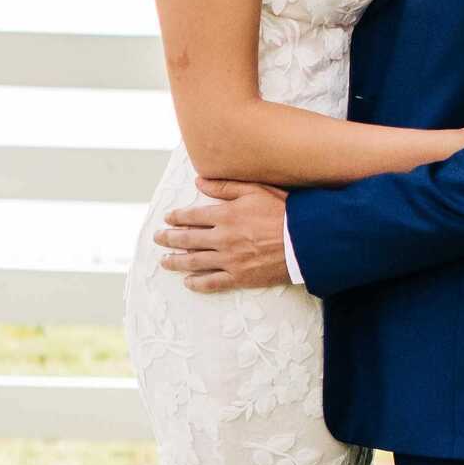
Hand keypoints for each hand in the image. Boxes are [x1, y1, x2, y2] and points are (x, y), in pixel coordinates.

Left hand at [155, 179, 290, 292]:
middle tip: (158, 238)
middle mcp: (222, 238)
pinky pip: (213, 282)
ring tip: (164, 261)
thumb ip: (225, 186)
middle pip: (187, 240)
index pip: (191, 216)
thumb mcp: (254, 190)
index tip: (168, 218)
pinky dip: (197, 283)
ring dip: (176, 261)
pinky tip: (188, 282)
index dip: (177, 217)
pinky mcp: (239, 277)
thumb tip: (199, 181)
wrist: (305, 241)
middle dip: (169, 239)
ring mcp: (229, 259)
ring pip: (194, 262)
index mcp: (224, 215)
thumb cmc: (283, 212)